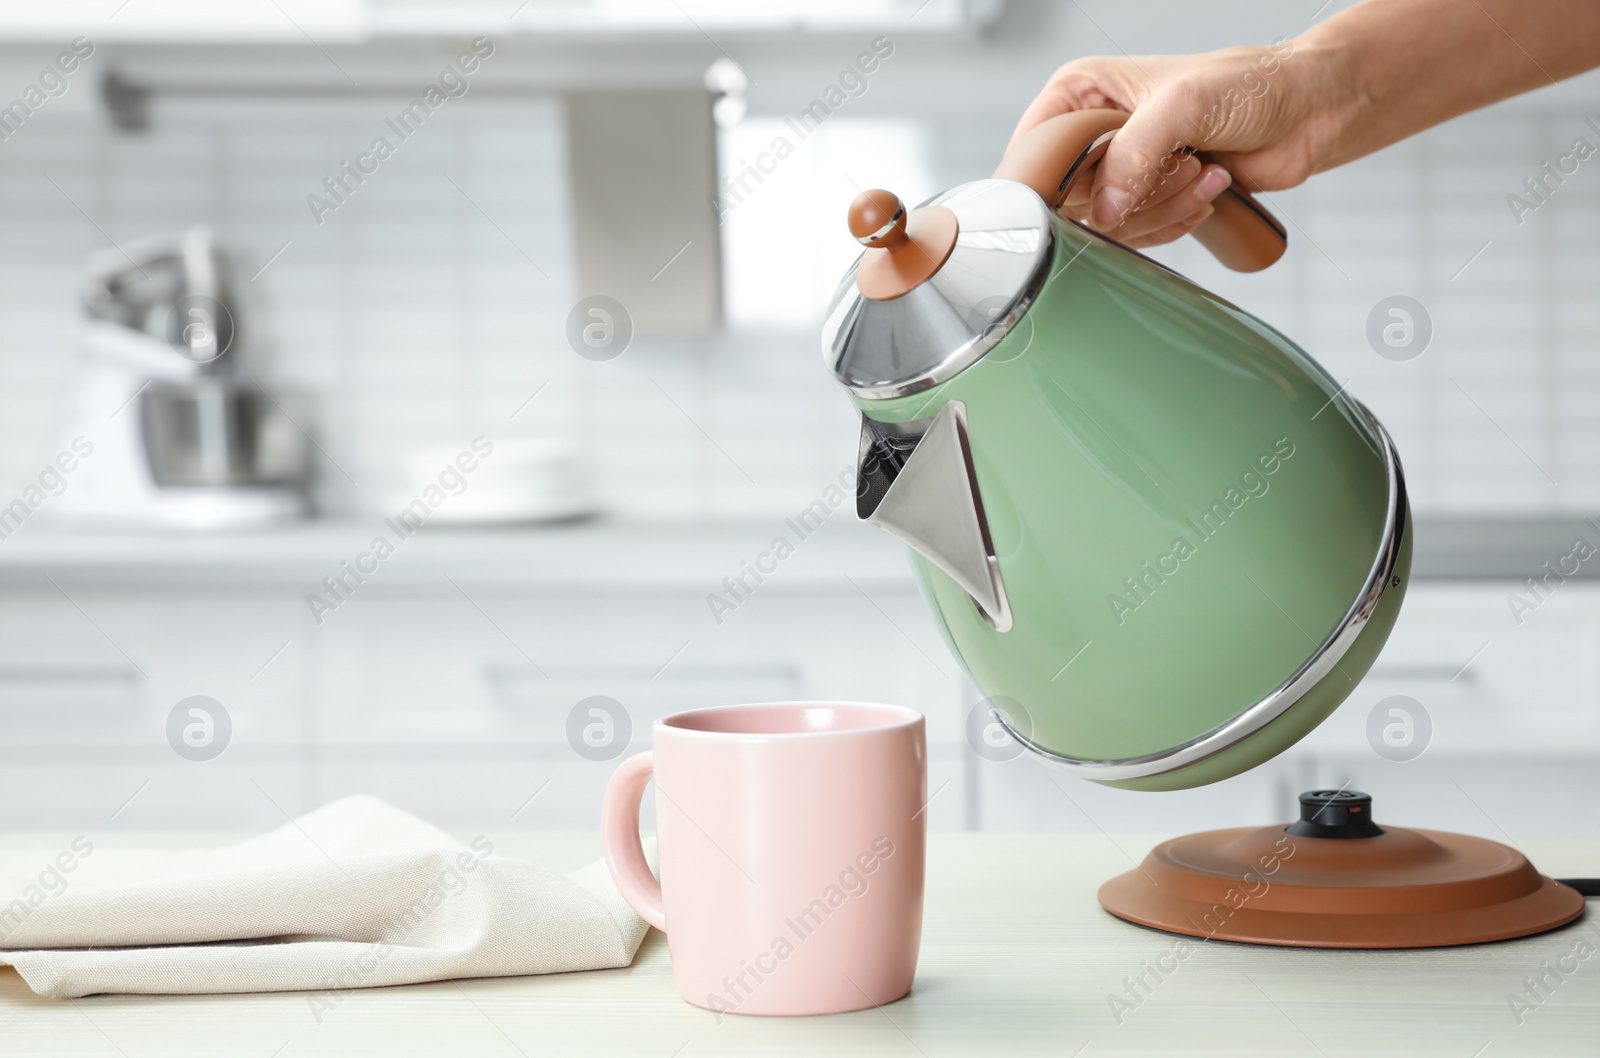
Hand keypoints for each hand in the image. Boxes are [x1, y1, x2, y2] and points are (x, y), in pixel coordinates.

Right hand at [1009, 42, 1352, 247]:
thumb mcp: (1181, 106)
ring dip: (1161, 208)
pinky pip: (1139, 235)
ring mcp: (1121, 171)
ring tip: (1200, 171)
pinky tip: (1206, 189)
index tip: (1087, 197)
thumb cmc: (1252, 85)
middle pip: (1070, 197)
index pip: (1035, 149)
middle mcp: (1093, 132)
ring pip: (1106, 224)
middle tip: (1175, 167)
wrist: (1307, 112)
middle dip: (1128, 195)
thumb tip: (1103, 209)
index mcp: (1082, 92)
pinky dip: (1176, 220)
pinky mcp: (1149, 201)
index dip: (1053, 181)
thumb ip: (1132, 156)